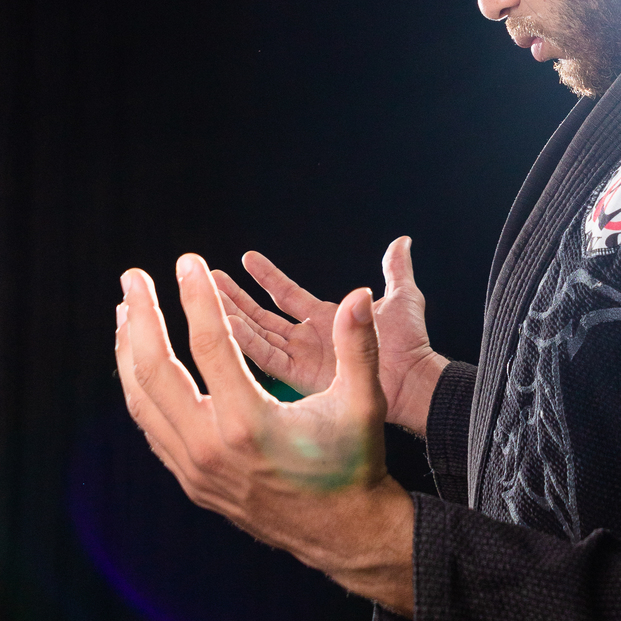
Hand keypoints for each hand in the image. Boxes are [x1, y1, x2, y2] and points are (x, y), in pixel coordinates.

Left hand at [116, 254, 414, 613]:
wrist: (342, 532)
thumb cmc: (353, 464)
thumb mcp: (363, 404)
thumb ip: (358, 347)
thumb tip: (359, 295)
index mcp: (249, 423)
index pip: (208, 344)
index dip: (195, 297)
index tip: (186, 262)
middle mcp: (211, 447)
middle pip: (155, 370)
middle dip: (141, 317)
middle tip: (132, 277)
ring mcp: (194, 468)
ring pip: (142, 401)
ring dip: (128, 352)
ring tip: (127, 312)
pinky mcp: (190, 481)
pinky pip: (151, 427)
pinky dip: (139, 389)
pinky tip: (140, 363)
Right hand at [212, 238, 446, 435]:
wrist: (416, 378)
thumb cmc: (412, 345)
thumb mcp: (402, 297)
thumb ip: (396, 270)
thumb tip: (402, 242)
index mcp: (328, 320)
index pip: (287, 294)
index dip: (266, 277)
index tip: (245, 258)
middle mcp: (310, 341)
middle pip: (262, 316)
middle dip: (234, 298)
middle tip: (207, 278)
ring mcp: (303, 360)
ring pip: (257, 335)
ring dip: (229, 316)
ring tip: (204, 295)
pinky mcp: (301, 377)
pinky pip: (265, 358)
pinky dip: (244, 342)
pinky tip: (222, 325)